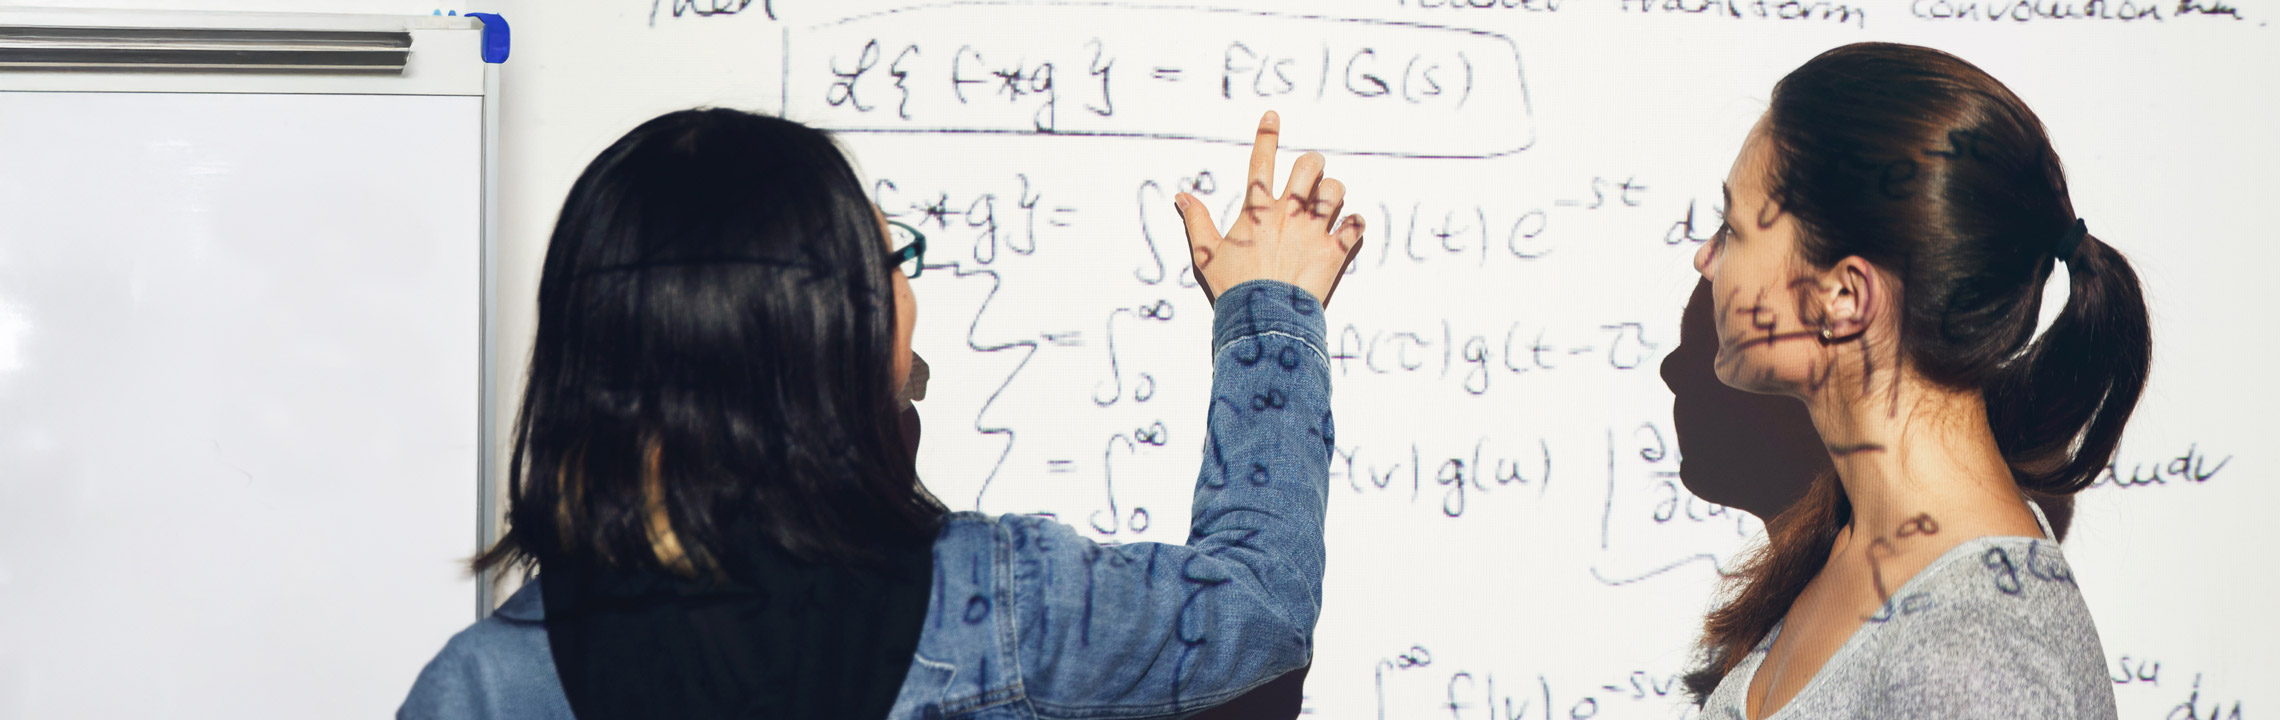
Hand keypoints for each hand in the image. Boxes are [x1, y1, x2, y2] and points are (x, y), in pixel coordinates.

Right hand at [1177, 111, 1365, 307]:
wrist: (1263, 317)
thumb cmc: (1235, 288)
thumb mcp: (1207, 254)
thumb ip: (1197, 221)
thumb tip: (1182, 197)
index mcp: (1257, 211)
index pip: (1261, 162)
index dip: (1267, 135)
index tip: (1273, 116)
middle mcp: (1288, 213)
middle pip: (1309, 166)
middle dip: (1313, 165)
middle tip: (1311, 175)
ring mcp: (1313, 230)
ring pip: (1335, 190)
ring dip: (1333, 192)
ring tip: (1328, 201)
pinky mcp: (1334, 250)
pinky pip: (1355, 225)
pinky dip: (1355, 224)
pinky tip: (1349, 226)